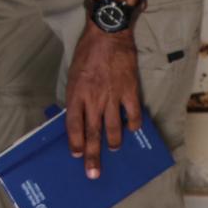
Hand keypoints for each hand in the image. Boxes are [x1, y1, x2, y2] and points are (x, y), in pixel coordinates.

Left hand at [65, 24, 142, 179]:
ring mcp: (112, 96)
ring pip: (113, 128)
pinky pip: (133, 114)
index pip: (73, 125)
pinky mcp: (129, 91)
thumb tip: (78, 115)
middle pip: (93, 133)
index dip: (75, 142)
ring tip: (112, 149)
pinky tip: (133, 130)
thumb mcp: (73, 74)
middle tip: (93, 173)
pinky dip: (133, 125)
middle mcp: (93, 99)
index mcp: (76, 94)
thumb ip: (76, 96)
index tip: (76, 155)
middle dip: (92, 155)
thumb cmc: (87, 53)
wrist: (108, 34)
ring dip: (112, 142)